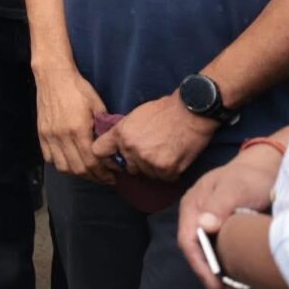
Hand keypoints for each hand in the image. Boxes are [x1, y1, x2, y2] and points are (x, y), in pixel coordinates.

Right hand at [35, 64, 113, 182]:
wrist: (53, 76)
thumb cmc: (78, 89)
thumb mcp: (98, 106)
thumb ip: (104, 128)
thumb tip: (112, 147)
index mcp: (78, 129)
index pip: (91, 162)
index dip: (103, 173)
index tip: (113, 176)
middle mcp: (62, 136)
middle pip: (78, 168)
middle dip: (94, 177)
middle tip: (104, 178)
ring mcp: (49, 135)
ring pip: (63, 167)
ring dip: (77, 173)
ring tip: (88, 171)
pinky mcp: (41, 133)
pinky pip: (50, 158)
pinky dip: (61, 164)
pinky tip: (71, 161)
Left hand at [93, 91, 216, 180]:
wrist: (190, 111)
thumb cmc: (164, 110)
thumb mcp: (135, 116)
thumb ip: (124, 133)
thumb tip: (117, 147)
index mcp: (120, 133)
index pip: (98, 152)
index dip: (106, 157)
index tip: (115, 159)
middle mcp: (130, 148)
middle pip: (127, 167)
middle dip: (137, 163)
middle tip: (151, 153)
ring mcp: (148, 160)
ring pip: (147, 174)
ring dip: (155, 168)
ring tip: (165, 152)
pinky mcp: (166, 169)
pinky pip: (164, 178)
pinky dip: (170, 172)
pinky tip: (175, 157)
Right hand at [178, 145, 280, 288]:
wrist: (263, 169)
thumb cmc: (247, 177)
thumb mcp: (235, 188)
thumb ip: (218, 205)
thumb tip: (204, 225)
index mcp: (192, 206)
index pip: (187, 240)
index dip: (198, 264)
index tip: (214, 284)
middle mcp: (196, 216)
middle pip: (194, 249)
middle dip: (206, 272)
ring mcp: (208, 222)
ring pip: (205, 250)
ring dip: (215, 270)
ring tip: (230, 287)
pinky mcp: (221, 227)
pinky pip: (216, 248)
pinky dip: (223, 263)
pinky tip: (234, 272)